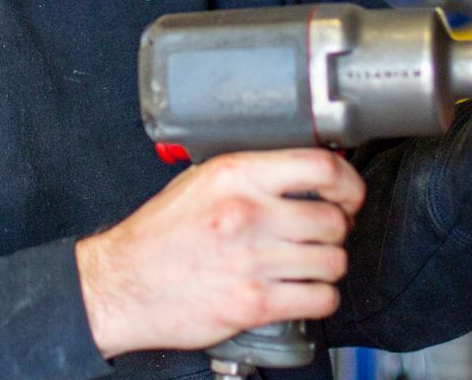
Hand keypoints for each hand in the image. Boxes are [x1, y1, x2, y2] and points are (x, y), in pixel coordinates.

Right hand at [74, 148, 363, 358]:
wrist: (123, 284)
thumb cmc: (158, 235)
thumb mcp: (199, 181)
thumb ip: (249, 174)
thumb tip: (299, 173)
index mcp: (236, 175)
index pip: (321, 168)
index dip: (348, 183)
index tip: (348, 193)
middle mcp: (248, 214)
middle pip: (334, 220)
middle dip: (337, 229)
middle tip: (324, 234)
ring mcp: (253, 261)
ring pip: (333, 261)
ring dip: (328, 265)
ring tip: (310, 264)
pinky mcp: (254, 303)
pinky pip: (319, 299)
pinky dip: (320, 298)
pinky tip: (303, 291)